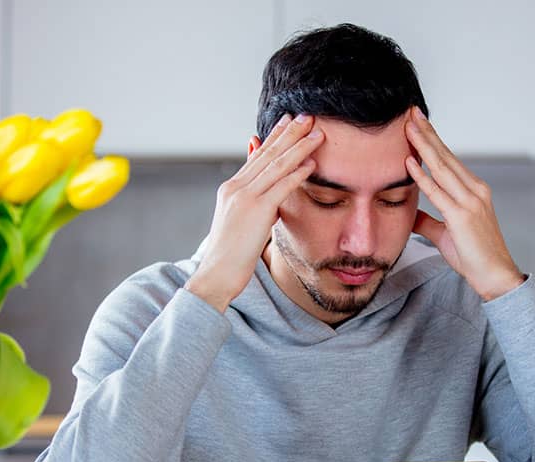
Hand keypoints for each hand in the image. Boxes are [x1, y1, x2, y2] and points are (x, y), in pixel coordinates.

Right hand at [185, 114, 323, 311]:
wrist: (217, 273)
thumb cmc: (230, 255)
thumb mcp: (239, 223)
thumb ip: (253, 205)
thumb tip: (270, 200)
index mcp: (231, 189)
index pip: (257, 157)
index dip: (274, 137)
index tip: (288, 121)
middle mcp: (236, 188)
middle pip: (267, 154)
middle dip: (289, 133)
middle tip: (307, 116)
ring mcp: (245, 197)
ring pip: (276, 165)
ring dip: (299, 147)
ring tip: (317, 133)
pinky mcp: (256, 211)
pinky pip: (281, 186)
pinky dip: (297, 173)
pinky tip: (312, 163)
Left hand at [404, 107, 523, 300]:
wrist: (495, 275)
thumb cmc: (473, 256)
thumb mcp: (445, 234)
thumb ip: (428, 220)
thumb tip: (409, 214)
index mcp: (473, 190)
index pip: (448, 159)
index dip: (432, 140)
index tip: (418, 123)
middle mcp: (474, 190)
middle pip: (445, 155)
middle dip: (427, 133)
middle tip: (411, 112)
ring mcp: (470, 201)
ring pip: (441, 167)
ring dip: (423, 146)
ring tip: (408, 127)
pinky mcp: (462, 216)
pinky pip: (437, 192)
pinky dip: (422, 176)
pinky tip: (409, 162)